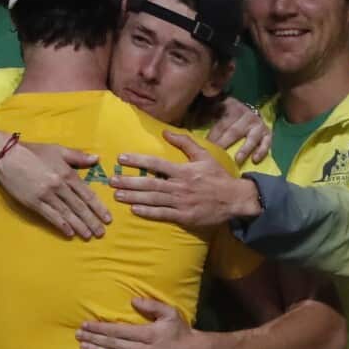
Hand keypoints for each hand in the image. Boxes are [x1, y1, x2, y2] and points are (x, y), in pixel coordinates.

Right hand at [0, 141, 110, 238]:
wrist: (7, 156)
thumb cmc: (33, 152)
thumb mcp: (57, 149)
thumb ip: (78, 156)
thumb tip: (96, 159)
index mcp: (67, 173)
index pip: (87, 194)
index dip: (98, 207)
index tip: (108, 218)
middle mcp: (59, 186)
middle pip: (79, 207)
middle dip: (92, 221)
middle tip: (101, 233)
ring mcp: (46, 195)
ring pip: (67, 214)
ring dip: (79, 226)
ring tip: (89, 236)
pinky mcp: (33, 202)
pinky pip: (50, 216)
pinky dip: (61, 225)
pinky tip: (69, 233)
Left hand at [77, 298, 204, 348]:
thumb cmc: (180, 332)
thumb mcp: (169, 313)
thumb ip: (151, 305)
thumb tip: (133, 300)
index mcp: (146, 334)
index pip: (117, 331)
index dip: (99, 328)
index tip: (86, 325)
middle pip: (112, 344)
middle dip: (93, 339)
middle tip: (78, 335)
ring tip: (83, 346)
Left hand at [110, 131, 259, 226]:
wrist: (236, 199)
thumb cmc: (218, 177)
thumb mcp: (204, 156)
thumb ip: (185, 143)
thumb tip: (166, 131)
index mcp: (184, 170)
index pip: (156, 163)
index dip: (138, 160)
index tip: (121, 159)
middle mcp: (180, 186)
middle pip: (150, 183)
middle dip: (129, 182)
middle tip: (111, 181)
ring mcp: (182, 202)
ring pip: (154, 199)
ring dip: (134, 197)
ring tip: (117, 195)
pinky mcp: (185, 216)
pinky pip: (163, 214)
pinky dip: (149, 212)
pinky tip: (135, 210)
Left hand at [206, 97, 270, 164]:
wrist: (246, 109)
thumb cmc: (224, 112)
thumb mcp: (213, 107)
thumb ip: (202, 113)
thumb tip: (188, 127)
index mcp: (231, 107)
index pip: (221, 124)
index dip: (213, 135)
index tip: (205, 146)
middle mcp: (246, 115)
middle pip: (234, 131)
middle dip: (225, 144)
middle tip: (217, 156)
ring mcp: (258, 125)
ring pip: (251, 138)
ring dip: (244, 150)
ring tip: (237, 161)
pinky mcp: (268, 133)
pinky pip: (266, 143)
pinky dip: (262, 151)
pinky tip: (255, 160)